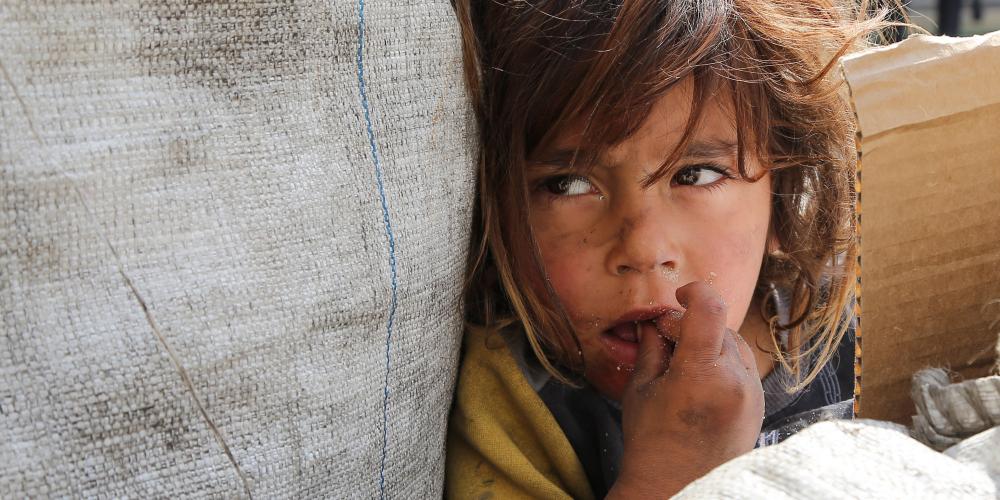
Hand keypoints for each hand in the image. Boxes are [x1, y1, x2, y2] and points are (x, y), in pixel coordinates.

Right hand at [607, 281, 763, 497]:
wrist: (679, 489)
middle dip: (692, 326)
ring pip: (734, 345)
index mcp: (702, 373)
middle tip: (666, 343)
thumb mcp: (641, 390)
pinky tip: (700, 383)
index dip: (695, 291)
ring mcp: (751, 394)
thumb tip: (654, 320)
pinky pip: (743, 367)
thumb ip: (652, 348)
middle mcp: (735, 381)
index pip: (710, 308)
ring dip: (710, 344)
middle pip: (719, 326)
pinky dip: (723, 363)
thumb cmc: (652, 444)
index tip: (679, 296)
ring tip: (683, 368)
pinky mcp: (758, 405)